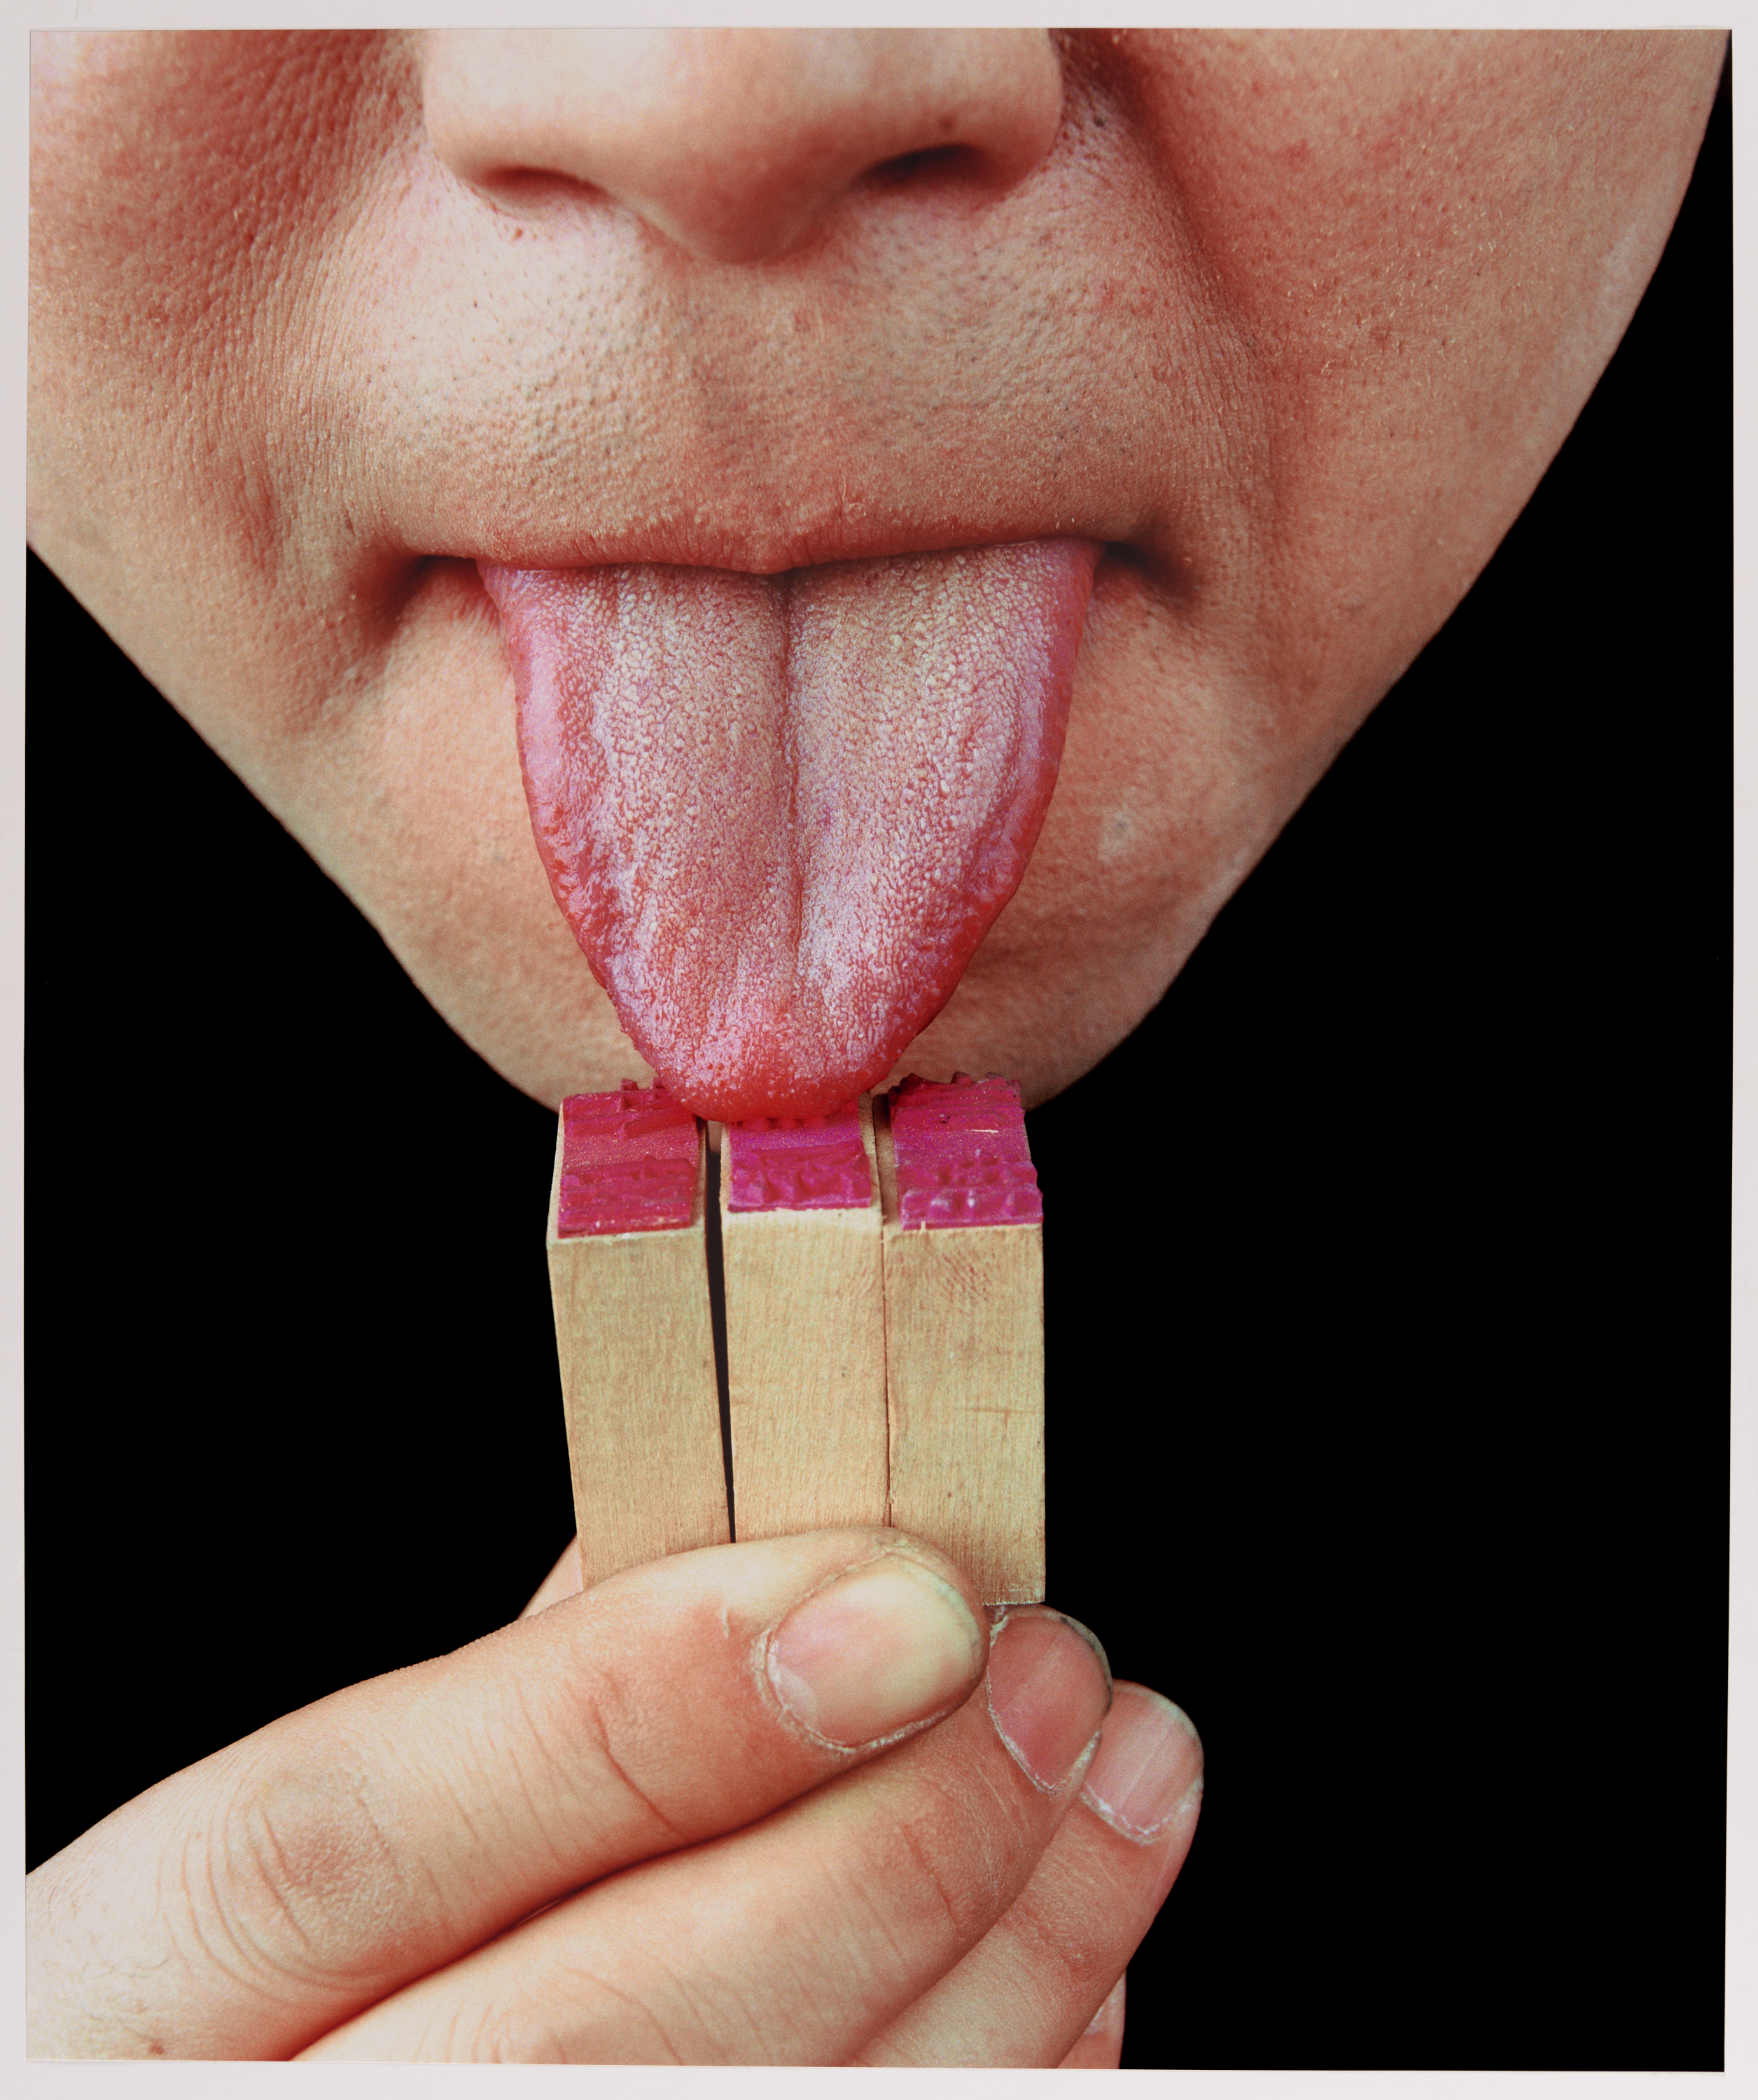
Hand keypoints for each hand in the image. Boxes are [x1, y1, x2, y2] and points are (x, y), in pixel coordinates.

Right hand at [27, 1530, 1201, 2063]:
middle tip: (1051, 1678)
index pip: (346, 1837)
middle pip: (595, 2029)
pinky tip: (1062, 1961)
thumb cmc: (254, 2009)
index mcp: (135, 2000)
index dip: (638, 1702)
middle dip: (879, 1844)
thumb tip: (736, 1557)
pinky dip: (988, 2086)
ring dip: (997, 1961)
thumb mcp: (297, 1862)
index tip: (896, 1596)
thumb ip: (500, 1717)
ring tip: (1120, 1774)